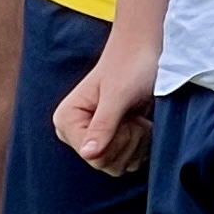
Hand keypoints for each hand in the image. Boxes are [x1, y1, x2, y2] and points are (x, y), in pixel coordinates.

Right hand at [54, 40, 155, 174]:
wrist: (146, 50)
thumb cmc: (132, 66)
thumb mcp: (118, 95)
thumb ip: (103, 125)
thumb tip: (88, 154)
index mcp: (66, 120)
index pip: (93, 158)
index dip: (118, 142)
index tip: (126, 117)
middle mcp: (74, 132)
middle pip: (106, 164)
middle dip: (128, 142)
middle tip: (133, 116)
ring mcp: (93, 136)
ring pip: (119, 164)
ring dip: (137, 142)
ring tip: (137, 117)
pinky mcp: (111, 138)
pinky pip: (127, 159)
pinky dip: (141, 144)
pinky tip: (141, 124)